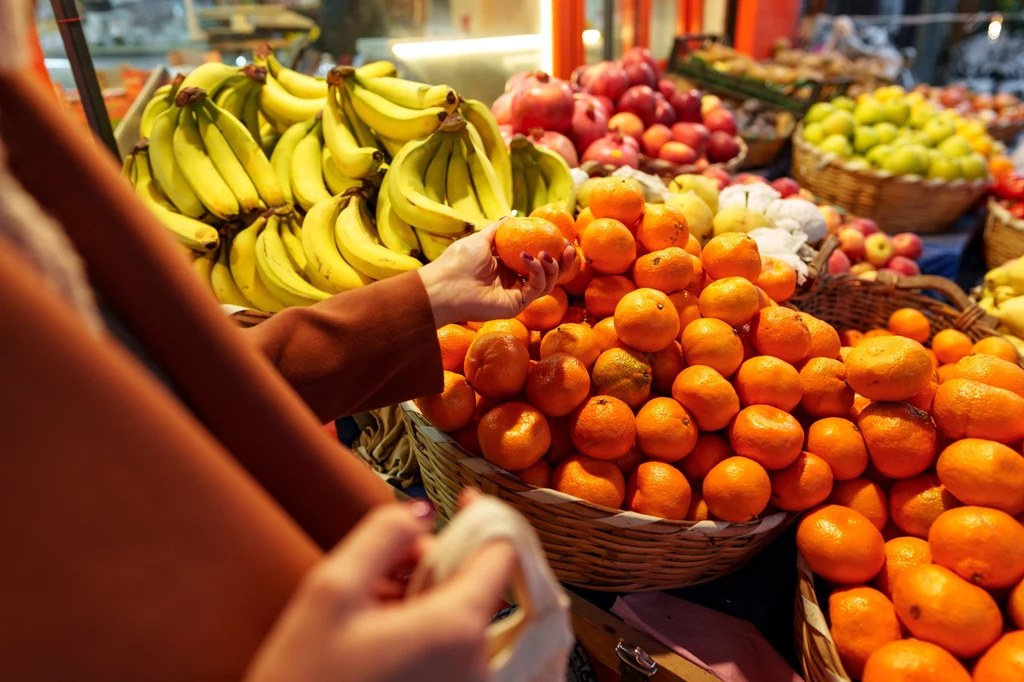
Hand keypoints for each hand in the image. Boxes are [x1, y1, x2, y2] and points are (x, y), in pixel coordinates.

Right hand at [245, 501, 516, 681]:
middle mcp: (479, 666)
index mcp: (457, 628)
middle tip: (384, 566)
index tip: (464, 501)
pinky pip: (457, 655)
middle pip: (480, 586)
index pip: (502, 552)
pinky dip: (427, 633)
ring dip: (426, 598)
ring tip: (369, 608)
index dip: (484, 518)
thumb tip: (421, 512)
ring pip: (464, 619)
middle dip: (437, 562)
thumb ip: (382, 534)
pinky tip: (379, 637)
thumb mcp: (329, 592)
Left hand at [418, 220, 576, 327]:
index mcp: (505, 266)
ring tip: (546, 254)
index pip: (535, 258)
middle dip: (562, 261)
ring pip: (547, 282)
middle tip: (570, 247)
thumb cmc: (458, 262)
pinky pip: (537, 288)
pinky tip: (531, 258)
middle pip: (547, 272)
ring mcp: (516, 293)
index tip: (561, 236)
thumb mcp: (480, 240)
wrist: (445, 287)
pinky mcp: (517, 304)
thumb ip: (496, 231)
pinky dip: (538, 272)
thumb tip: (510, 218)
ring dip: (552, 266)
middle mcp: (513, 280)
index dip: (550, 248)